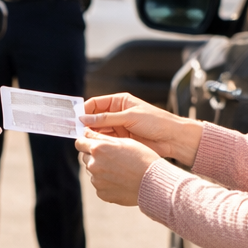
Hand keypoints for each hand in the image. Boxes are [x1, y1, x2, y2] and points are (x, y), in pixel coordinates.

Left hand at [75, 131, 160, 206]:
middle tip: (112, 158)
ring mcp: (97, 181)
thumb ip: (101, 137)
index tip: (92, 144)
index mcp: (98, 148)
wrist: (153, 183)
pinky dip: (107, 183)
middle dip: (94, 156)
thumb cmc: (142, 158)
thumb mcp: (124, 141)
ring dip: (101, 170)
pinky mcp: (102, 193)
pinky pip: (100, 186)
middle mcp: (94, 164)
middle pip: (86, 158)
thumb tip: (86, 133)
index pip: (80, 143)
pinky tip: (121, 181)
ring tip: (120, 170)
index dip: (86, 142)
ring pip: (93, 172)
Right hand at [80, 93, 202, 166]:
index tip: (75, 118)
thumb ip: (106, 119)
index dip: (85, 110)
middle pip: (95, 118)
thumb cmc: (156, 122)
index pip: (96, 103)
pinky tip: (94, 145)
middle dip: (86, 124)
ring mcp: (119, 128)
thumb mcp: (129, 117)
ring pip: (99, 130)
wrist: (173, 139)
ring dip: (92, 134)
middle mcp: (117, 114)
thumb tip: (84, 118)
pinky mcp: (122, 141)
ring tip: (84, 139)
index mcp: (120, 101)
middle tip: (75, 131)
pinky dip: (99, 143)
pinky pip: (106, 140)